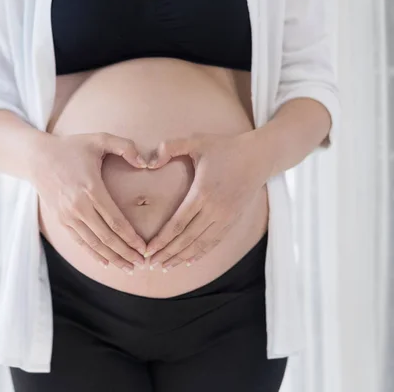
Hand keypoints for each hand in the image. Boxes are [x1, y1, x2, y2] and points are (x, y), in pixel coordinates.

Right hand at [32, 132, 147, 273]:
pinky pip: (79, 241)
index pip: (115, 220)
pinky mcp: (60, 220)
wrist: (37, 157)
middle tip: (142, 263)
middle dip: (126, 252)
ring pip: (93, 243)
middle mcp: (78, 206)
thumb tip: (146, 162)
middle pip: (106, 237)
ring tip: (128, 267)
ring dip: (112, 257)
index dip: (131, 237)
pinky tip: (107, 262)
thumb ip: (125, 146)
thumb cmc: (72, 147)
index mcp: (91, 188)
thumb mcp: (99, 138)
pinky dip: (93, 254)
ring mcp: (67, 215)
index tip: (144, 247)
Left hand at [145, 131, 271, 270]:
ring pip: (200, 244)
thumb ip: (171, 147)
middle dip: (167, 254)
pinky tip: (188, 261)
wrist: (260, 156)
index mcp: (202, 193)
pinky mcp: (233, 220)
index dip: (162, 240)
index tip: (148, 250)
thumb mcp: (197, 141)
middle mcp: (214, 210)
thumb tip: (149, 161)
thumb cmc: (225, 147)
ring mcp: (226, 217)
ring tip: (165, 267)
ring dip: (182, 257)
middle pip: (186, 239)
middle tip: (150, 265)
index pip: (178, 223)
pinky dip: (201, 253)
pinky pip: (215, 242)